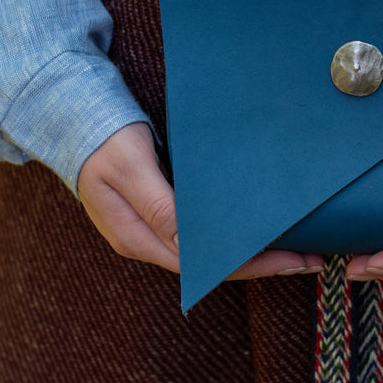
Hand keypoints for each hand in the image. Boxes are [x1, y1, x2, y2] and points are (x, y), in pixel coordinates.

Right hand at [77, 122, 322, 277]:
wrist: (72, 116)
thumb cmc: (101, 138)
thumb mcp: (129, 167)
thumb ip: (158, 205)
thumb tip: (190, 242)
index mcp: (137, 238)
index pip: (205, 266)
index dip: (252, 266)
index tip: (293, 260)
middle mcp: (147, 241)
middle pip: (212, 265)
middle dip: (262, 263)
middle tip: (310, 256)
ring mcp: (152, 228)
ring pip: (210, 251)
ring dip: (251, 249)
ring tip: (296, 246)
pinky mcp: (159, 210)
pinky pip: (203, 231)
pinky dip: (233, 231)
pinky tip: (260, 224)